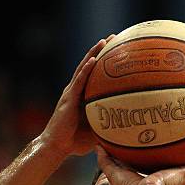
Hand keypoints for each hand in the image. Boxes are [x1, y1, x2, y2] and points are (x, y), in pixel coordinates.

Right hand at [41, 36, 114, 158]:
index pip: (94, 75)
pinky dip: (86, 70)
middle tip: (115, 38)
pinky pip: (79, 81)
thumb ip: (108, 126)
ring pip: (83, 68)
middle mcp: (75, 91)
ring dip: (94, 54)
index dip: (104, 62)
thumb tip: (128, 129)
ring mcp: (71, 93)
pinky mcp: (68, 99)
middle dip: (101, 51)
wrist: (57, 146)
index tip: (117, 51)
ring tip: (105, 41)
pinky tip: (93, 60)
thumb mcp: (96, 132)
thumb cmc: (74, 142)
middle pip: (89, 66)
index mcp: (81, 97)